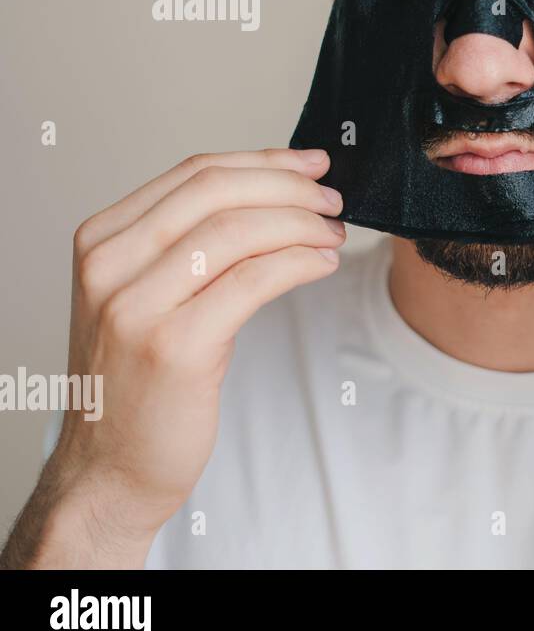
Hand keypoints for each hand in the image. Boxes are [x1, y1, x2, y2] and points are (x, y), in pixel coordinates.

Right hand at [1, 148, 345, 567]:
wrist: (109, 468)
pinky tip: (322, 264)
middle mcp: (110, 266)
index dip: (264, 162)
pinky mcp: (174, 348)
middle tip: (333, 200)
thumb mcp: (146, 295)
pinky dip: (299, 263)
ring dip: (302, 224)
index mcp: (101, 240)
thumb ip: (189, 243)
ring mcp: (136, 307)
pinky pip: (253, 281)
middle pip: (218, 192)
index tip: (311, 165)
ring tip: (334, 234)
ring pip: (238, 232)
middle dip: (289, 188)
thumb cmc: (140, 381)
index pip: (194, 173)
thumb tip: (273, 191)